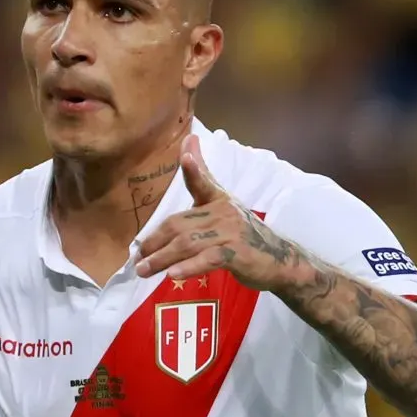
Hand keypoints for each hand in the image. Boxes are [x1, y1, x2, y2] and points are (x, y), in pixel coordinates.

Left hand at [135, 135, 301, 290]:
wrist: (279, 260)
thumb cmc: (243, 235)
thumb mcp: (222, 208)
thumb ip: (202, 181)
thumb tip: (188, 141)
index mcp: (219, 200)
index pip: (202, 183)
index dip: (194, 169)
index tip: (185, 156)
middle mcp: (224, 212)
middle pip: (180, 225)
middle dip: (155, 242)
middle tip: (137, 258)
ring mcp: (231, 233)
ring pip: (188, 244)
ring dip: (162, 258)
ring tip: (144, 270)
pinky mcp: (238, 254)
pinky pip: (208, 259)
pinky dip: (189, 267)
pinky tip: (173, 274)